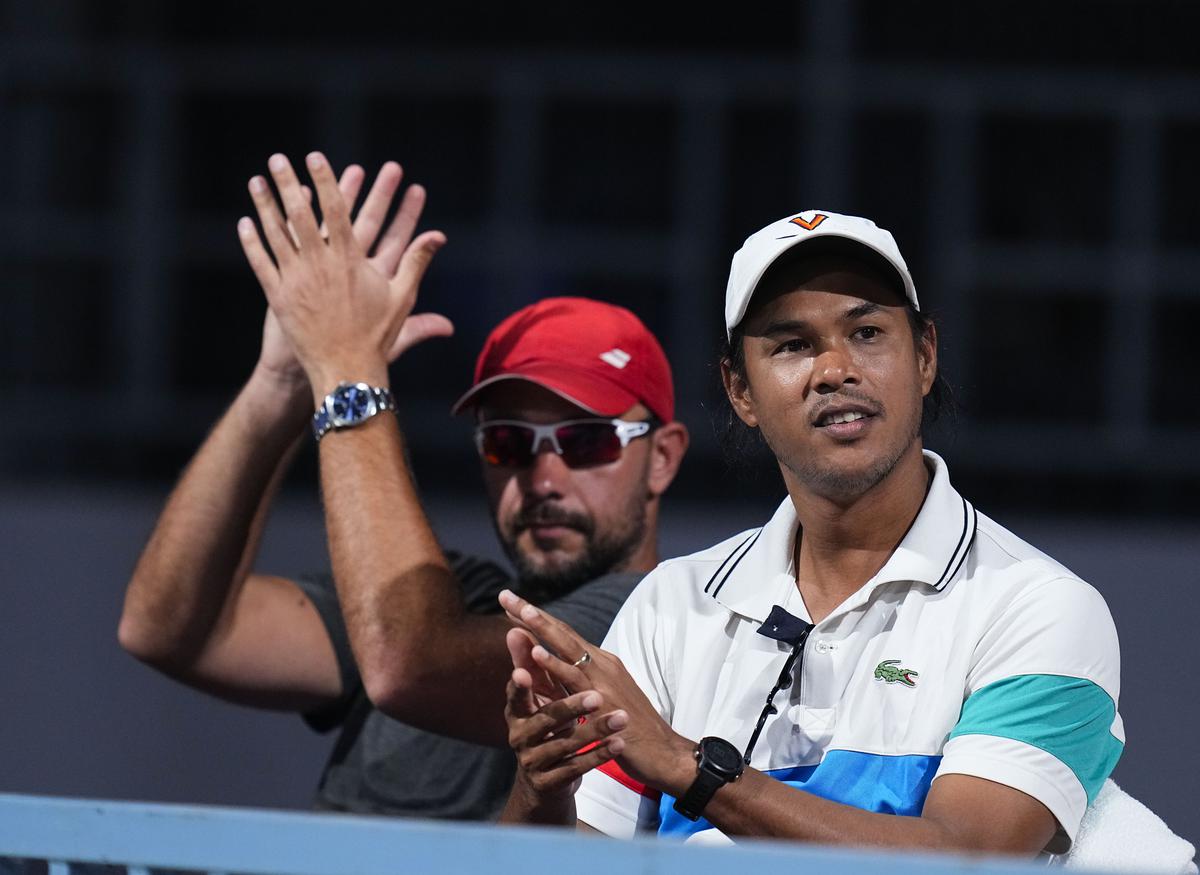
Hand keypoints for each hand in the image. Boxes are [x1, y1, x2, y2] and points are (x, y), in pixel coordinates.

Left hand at [238, 153, 450, 400]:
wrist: (346, 371)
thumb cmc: (376, 336)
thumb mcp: (401, 298)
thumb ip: (417, 262)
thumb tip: (439, 236)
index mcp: (350, 261)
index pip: (336, 211)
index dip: (326, 181)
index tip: (316, 157)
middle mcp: (320, 266)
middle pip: (300, 215)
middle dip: (288, 183)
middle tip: (278, 158)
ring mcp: (296, 281)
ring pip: (276, 235)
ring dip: (265, 205)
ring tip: (256, 181)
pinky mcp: (279, 298)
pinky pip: (261, 264)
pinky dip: (252, 242)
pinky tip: (245, 223)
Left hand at [498, 589, 696, 795]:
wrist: (661, 753)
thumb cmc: (629, 728)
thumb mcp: (595, 699)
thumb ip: (571, 684)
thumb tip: (549, 672)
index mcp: (599, 662)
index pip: (562, 634)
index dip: (537, 619)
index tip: (510, 604)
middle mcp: (602, 663)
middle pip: (561, 632)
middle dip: (532, 613)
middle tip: (505, 595)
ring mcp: (604, 678)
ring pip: (568, 647)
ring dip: (543, 628)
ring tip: (521, 611)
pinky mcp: (604, 698)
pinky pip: (574, 678)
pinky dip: (554, 664)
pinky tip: (536, 654)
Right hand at [504, 627, 625, 809]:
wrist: (544, 781)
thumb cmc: (545, 727)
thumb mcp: (537, 699)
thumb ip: (529, 666)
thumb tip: (514, 630)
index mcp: (515, 714)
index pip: (517, 696)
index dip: (521, 685)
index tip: (526, 672)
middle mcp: (519, 738)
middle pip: (546, 721)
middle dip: (570, 707)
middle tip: (596, 697)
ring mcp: (534, 763)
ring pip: (566, 746)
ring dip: (595, 730)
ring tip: (621, 718)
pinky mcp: (550, 783)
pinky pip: (578, 767)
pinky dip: (599, 754)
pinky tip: (618, 743)